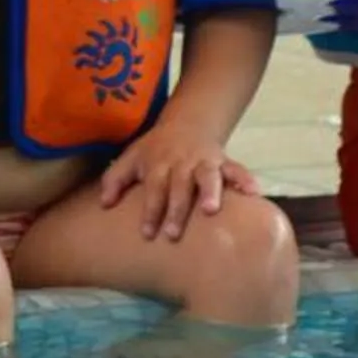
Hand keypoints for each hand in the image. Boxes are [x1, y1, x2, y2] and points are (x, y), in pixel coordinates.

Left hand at [98, 122, 258, 240]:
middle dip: (176, 209)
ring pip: (208, 176)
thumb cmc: (155, 149)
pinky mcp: (224, 161)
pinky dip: (245, 180)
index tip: (147, 233)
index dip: (150, 211)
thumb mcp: (131, 158)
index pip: (153, 189)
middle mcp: (182, 163)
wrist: (186, 123)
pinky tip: (253, 193)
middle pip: (179, 187)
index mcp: (159, 164)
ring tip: (211, 210)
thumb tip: (104, 204)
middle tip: (173, 234)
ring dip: (210, 192)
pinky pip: (237, 169)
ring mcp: (205, 161)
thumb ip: (115, 180)